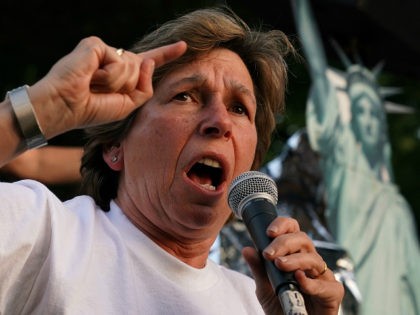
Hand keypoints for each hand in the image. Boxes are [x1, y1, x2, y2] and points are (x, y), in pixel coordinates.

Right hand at [28, 36, 186, 137]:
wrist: (67, 108)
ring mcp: (106, 51)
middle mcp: (115, 60)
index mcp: (122, 74)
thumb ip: (144, 88)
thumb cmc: (93, 110)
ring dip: (117, 83)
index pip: (148, 62)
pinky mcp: (96, 45)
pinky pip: (119, 62)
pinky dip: (109, 75)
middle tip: (101, 92)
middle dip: (127, 86)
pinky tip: (91, 76)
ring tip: (94, 85)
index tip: (183, 46)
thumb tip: (147, 62)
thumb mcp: (127, 105)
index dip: (166, 54)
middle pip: (143, 69)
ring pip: (133, 67)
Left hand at [243, 217, 343, 314]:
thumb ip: (258, 269)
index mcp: (295, 254)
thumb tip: (247, 249)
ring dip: (295, 260)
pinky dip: (311, 282)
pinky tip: (299, 280)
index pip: (293, 230)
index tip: (269, 231)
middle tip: (269, 253)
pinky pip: (326, 285)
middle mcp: (310, 261)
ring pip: (314, 258)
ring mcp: (322, 276)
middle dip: (285, 243)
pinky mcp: (333, 293)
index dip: (284, 225)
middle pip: (303, 239)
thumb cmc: (281, 306)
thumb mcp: (265, 288)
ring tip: (279, 264)